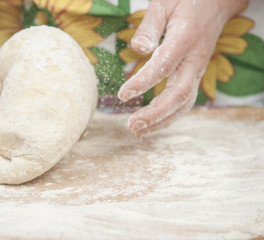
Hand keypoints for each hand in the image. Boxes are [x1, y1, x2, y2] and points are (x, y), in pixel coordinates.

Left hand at [117, 0, 247, 136]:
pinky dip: (169, 115)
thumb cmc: (187, 1)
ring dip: (162, 120)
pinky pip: (185, 100)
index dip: (143, 83)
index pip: (164, 66)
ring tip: (138, 131)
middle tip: (132, 125)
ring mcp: (197, 70)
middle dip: (155, 113)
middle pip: (178, 94)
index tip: (122, 95)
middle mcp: (194, 60)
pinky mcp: (194, 75)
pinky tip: (153, 123)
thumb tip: (138, 49)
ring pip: (184, 103)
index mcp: (185, 39)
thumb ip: (150, 26)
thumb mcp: (164, 4)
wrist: (216, 3)